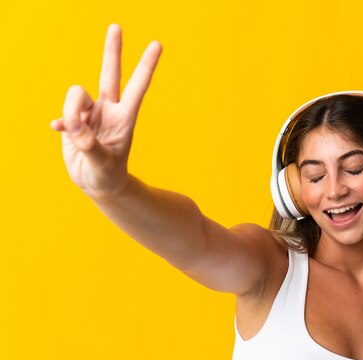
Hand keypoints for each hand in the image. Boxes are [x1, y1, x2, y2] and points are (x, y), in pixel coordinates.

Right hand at [50, 24, 161, 198]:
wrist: (98, 184)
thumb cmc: (108, 176)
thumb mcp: (103, 165)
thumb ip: (89, 145)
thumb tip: (73, 127)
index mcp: (125, 117)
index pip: (137, 86)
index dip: (146, 66)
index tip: (157, 44)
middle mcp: (109, 110)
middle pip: (110, 74)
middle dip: (112, 50)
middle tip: (117, 26)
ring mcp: (91, 114)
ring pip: (75, 96)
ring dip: (71, 114)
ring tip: (75, 137)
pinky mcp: (74, 121)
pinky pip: (63, 114)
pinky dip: (61, 123)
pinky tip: (61, 133)